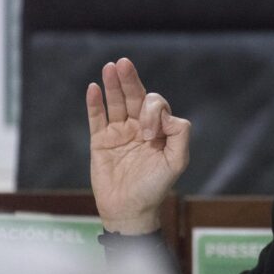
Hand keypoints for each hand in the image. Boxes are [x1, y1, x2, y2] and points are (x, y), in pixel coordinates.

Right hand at [86, 58, 190, 233]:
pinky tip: (94, 88)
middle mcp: (139, 127)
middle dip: (130, 80)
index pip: (155, 106)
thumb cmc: (156, 187)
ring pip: (115, 103)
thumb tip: (166, 114)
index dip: (152, 112)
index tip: (148, 134)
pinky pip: (96, 118)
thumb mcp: (177, 161)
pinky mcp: (100, 142)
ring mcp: (119, 133)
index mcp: (159, 130)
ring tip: (110, 67)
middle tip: (124, 63)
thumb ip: (180, 134)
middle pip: (134, 97)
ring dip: (113, 85)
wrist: (130, 209)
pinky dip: (94, 103)